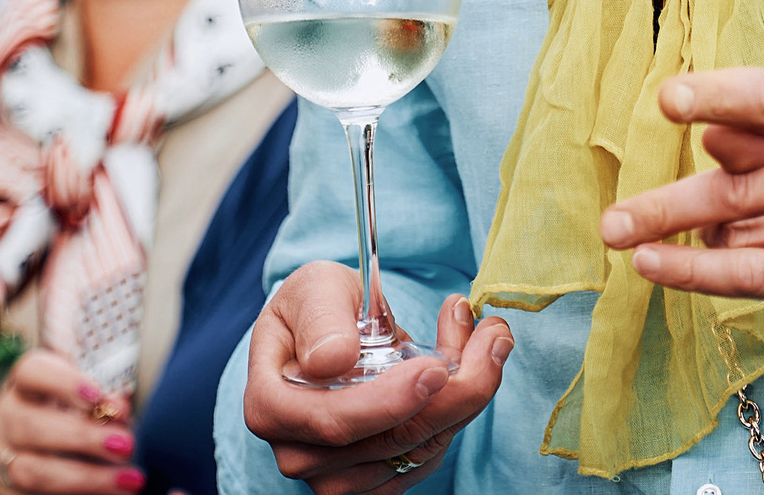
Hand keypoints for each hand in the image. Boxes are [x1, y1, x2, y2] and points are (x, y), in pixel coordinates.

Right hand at [0, 349, 144, 493]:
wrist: (49, 451)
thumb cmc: (75, 414)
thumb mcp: (88, 398)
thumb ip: (104, 400)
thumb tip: (119, 408)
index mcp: (25, 385)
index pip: (31, 372)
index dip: (64, 383)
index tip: (98, 397)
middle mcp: (5, 418)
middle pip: (31, 425)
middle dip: (82, 437)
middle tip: (126, 444)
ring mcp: (0, 457)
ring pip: (31, 470)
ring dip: (86, 477)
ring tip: (128, 479)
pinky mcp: (4, 492)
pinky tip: (110, 494)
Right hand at [243, 263, 512, 493]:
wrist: (327, 334)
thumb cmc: (316, 308)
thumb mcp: (313, 289)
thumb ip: (321, 319)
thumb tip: (333, 359)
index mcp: (271, 407)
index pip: (335, 422)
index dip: (390, 402)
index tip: (436, 368)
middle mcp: (300, 454)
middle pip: (390, 439)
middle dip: (456, 389)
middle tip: (493, 336)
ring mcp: (337, 476)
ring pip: (421, 448)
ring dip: (467, 393)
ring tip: (483, 337)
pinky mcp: (375, 481)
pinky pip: (429, 456)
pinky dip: (459, 412)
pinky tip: (465, 367)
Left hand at [600, 68, 763, 330]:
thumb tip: (706, 138)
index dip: (718, 97)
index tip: (667, 101)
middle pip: (741, 183)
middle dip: (667, 206)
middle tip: (610, 220)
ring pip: (742, 231)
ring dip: (691, 237)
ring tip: (644, 237)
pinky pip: (756, 275)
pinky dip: (698, 273)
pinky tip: (655, 268)